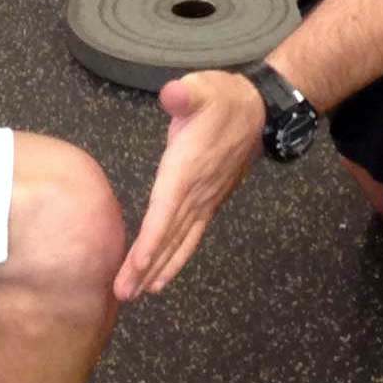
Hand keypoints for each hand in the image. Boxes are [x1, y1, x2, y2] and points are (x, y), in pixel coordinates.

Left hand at [114, 71, 265, 300]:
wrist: (259, 110)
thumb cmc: (223, 98)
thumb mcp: (202, 89)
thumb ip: (185, 95)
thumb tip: (173, 94)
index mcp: (186, 170)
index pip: (165, 212)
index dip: (151, 241)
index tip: (135, 267)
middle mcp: (196, 193)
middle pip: (169, 237)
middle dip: (146, 267)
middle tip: (123, 294)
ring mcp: (205, 201)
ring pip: (181, 242)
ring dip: (160, 268)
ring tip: (140, 292)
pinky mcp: (209, 202)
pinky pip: (191, 236)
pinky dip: (177, 256)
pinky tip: (164, 273)